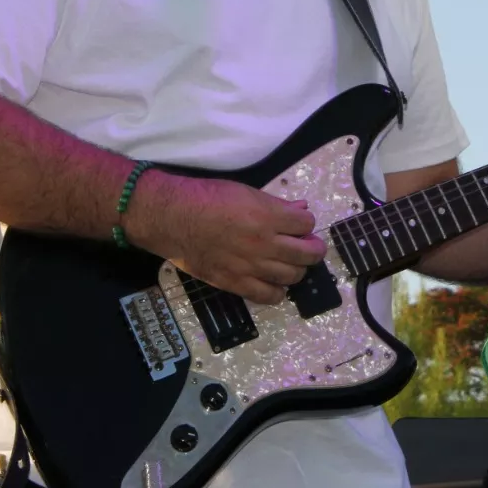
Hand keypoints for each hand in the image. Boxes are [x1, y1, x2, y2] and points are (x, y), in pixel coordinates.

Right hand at [135, 172, 326, 304]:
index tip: (302, 224)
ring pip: (293, 276)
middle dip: (313, 249)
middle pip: (306, 254)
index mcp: (267, 216)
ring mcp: (251, 266)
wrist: (173, 218)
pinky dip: (279, 291)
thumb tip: (300, 210)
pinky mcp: (236, 283)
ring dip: (298, 269)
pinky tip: (275, 282)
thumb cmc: (207, 198)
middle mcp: (264, 244)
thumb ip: (276, 204)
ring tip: (292, 263)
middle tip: (309, 246)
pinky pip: (269, 296)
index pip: (306, 224)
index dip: (307, 223)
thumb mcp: (246, 192)